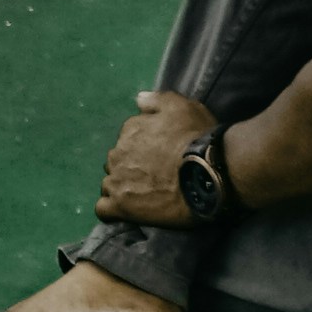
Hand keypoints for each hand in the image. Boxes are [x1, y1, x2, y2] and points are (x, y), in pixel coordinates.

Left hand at [96, 90, 222, 223]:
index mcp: (130, 130)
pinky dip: (113, 210)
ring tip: (145, 198)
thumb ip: (157, 100)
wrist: (207, 172)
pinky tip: (128, 212)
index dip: (143, 149)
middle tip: (155, 178)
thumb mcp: (182, 106)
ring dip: (123, 189)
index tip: (160, 157)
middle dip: (131, 169)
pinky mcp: (121, 206)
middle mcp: (117, 154)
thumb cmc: (197, 138)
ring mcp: (117, 181)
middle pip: (117, 162)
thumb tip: (138, 99)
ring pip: (109, 185)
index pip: (127, 139)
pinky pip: (104, 209)